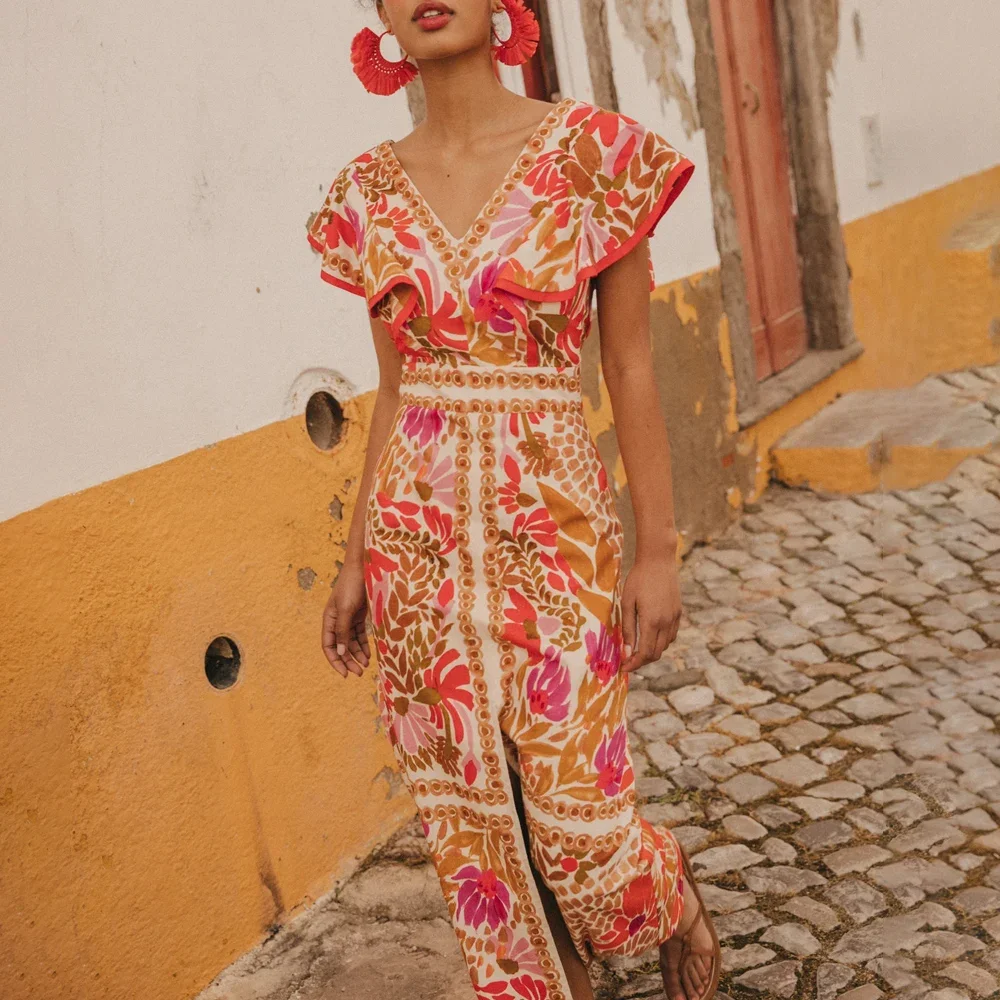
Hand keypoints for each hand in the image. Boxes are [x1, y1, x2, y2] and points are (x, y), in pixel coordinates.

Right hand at [322, 561, 371, 677]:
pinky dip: (364, 645)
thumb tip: (341, 653)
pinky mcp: (360, 616)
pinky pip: (360, 635)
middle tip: (360, 673)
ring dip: (357, 654)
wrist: (365, 568)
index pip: (329, 646)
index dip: (335, 661)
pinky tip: (369, 654)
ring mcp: (349, 619)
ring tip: (366, 665)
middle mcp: (337, 621)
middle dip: (348, 660)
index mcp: (329, 620)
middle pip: (341, 647)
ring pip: (351, 642)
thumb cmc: (351, 586)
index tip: (345, 674)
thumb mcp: (346, 610)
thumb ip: (343, 631)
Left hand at [620, 553, 681, 671]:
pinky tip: (650, 636)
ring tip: (637, 648)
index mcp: (651, 621)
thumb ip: (627, 629)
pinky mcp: (678, 613)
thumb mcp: (627, 603)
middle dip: (642, 661)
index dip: (634, 664)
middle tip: (628, 660)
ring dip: (651, 651)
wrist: (658, 561)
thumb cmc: (638, 579)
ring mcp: (674, 618)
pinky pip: (671, 635)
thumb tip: (627, 651)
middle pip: (656, 653)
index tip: (623, 668)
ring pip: (665, 646)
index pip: (645, 653)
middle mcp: (666, 623)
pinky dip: (661, 641)